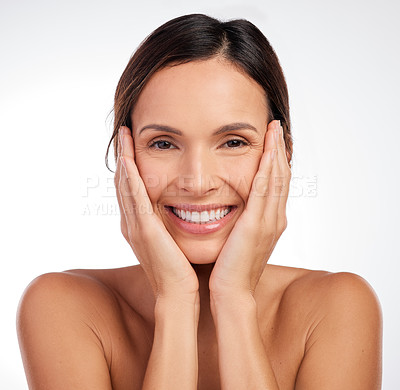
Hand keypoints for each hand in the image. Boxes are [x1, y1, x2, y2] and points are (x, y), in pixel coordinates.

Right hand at [115, 126, 198, 301]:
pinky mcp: (144, 230)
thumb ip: (168, 223)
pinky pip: (134, 198)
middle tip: (123, 132)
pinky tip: (128, 159)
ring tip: (124, 136)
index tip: (132, 144)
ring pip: (125, 185)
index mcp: (139, 225)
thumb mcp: (171, 241)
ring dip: (124, 159)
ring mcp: (135, 226)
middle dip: (123, 156)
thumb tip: (177, 208)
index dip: (129, 165)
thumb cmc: (179, 269)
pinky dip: (130, 177)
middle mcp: (132, 223)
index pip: (131, 188)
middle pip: (123, 182)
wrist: (178, 295)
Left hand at [209, 120, 290, 297]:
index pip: (277, 184)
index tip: (273, 141)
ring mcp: (269, 221)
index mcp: (272, 221)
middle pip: (282, 176)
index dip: (277, 161)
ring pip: (277, 179)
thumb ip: (243, 221)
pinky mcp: (257, 225)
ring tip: (274, 130)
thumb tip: (235, 207)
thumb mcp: (241, 239)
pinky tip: (267, 151)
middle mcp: (276, 218)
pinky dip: (267, 169)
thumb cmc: (232, 268)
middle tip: (277, 127)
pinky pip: (264, 190)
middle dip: (280, 149)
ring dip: (276, 152)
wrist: (232, 293)